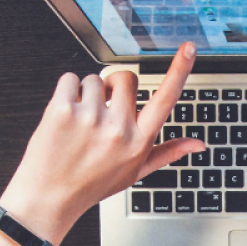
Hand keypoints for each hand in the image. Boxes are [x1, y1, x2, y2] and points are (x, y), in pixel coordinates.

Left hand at [0, 42, 203, 243]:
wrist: (48, 197)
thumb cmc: (91, 184)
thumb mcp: (134, 172)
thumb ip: (168, 153)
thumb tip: (198, 144)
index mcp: (138, 141)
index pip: (165, 100)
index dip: (179, 71)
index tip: (188, 48)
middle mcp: (118, 130)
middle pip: (125, 79)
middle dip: (114, 86)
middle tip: (101, 112)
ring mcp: (90, 119)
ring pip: (94, 79)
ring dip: (86, 94)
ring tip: (79, 124)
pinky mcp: (62, 110)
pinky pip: (70, 79)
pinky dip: (65, 92)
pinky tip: (64, 117)